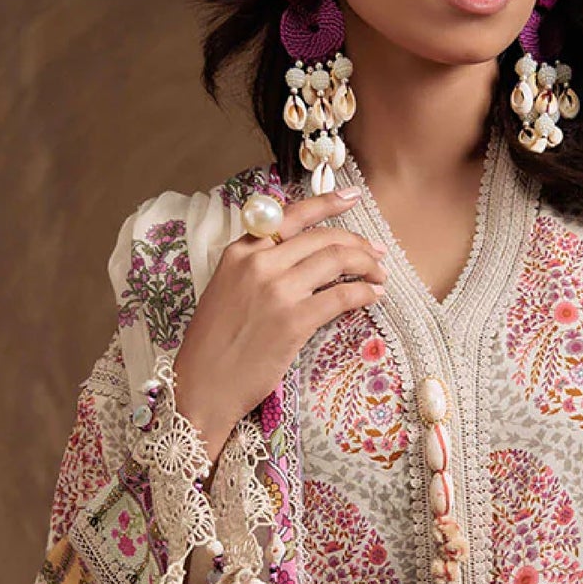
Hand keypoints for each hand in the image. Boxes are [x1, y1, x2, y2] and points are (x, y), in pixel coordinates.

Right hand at [172, 186, 390, 463]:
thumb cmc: (213, 344)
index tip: (352, 198)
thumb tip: (298, 252)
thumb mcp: (226, 289)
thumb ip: (256, 265)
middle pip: (322, 237)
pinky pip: (341, 297)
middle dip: (357, 243)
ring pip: (336, 260)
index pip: (291, 215)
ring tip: (380, 275)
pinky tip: (373, 296)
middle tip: (376, 253)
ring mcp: (276, 291)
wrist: (202, 386)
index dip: (327, 202)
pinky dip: (363, 293)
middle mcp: (258, 263)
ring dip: (366, 265)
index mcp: (240, 251)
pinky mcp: (294, 321)